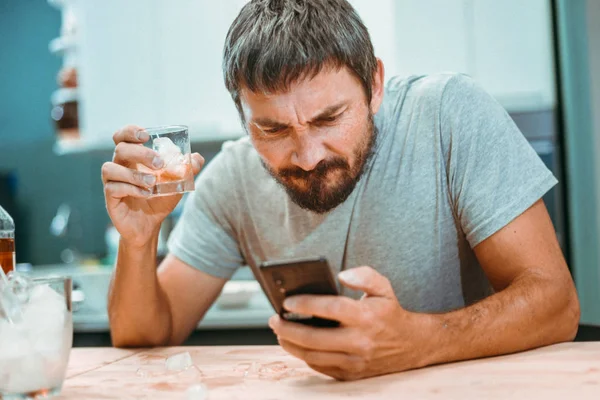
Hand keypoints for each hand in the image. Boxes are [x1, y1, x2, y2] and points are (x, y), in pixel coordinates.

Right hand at [101, 125, 204, 246]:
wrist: (150, 225)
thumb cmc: (159, 200)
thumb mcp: (177, 184)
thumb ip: (187, 170)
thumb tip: (197, 158)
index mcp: (132, 158)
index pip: (122, 137)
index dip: (130, 131)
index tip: (146, 136)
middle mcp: (119, 166)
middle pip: (120, 149)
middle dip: (141, 153)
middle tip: (159, 163)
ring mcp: (112, 182)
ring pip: (111, 168)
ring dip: (134, 174)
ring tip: (152, 183)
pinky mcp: (110, 198)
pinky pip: (113, 188)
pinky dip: (131, 189)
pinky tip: (146, 194)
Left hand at [269, 266, 431, 380]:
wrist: (410, 346)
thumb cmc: (390, 313)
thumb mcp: (383, 288)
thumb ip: (364, 275)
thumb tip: (341, 275)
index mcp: (365, 317)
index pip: (329, 309)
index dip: (305, 304)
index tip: (286, 301)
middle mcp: (359, 341)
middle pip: (313, 338)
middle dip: (287, 328)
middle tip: (274, 319)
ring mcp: (354, 361)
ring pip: (312, 356)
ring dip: (290, 344)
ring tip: (279, 332)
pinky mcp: (351, 374)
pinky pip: (320, 367)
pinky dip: (304, 356)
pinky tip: (295, 344)